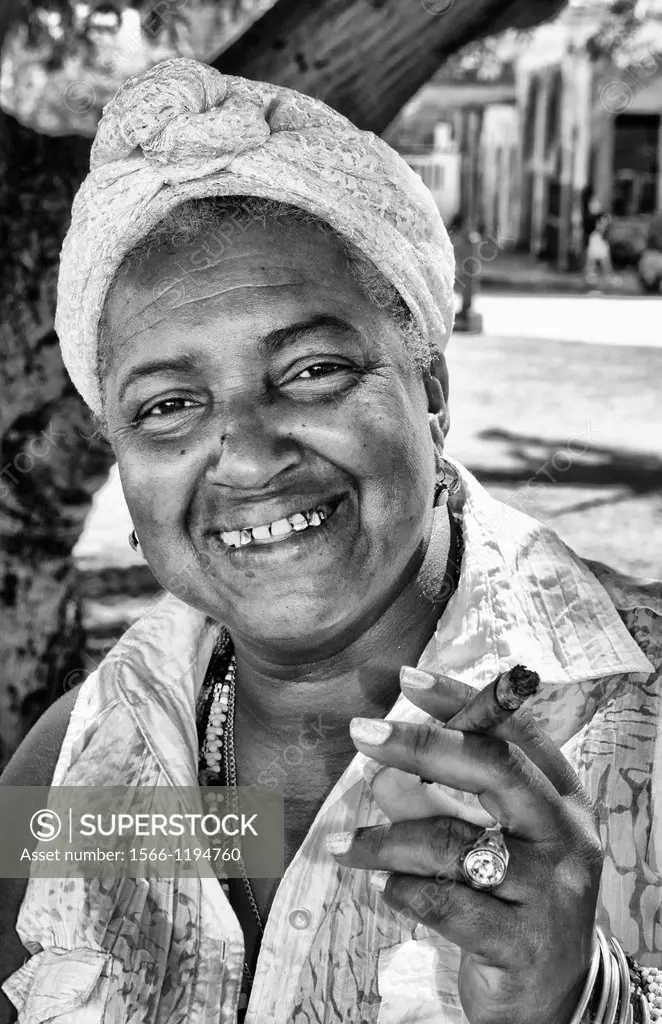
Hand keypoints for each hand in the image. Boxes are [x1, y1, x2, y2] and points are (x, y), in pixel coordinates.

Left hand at [328, 668, 602, 1023]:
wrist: (554, 998)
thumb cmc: (516, 899)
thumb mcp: (499, 841)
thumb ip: (451, 800)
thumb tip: (381, 771)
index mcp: (564, 800)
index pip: (515, 734)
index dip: (462, 701)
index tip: (407, 678)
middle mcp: (567, 838)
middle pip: (495, 769)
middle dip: (421, 745)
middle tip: (362, 734)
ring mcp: (551, 893)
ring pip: (453, 841)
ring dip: (386, 839)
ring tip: (344, 845)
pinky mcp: (522, 944)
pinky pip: (444, 902)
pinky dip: (402, 889)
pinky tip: (383, 886)